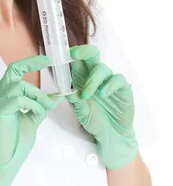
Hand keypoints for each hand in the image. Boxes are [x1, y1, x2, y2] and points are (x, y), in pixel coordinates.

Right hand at [0, 55, 63, 185]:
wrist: (5, 160)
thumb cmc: (15, 142)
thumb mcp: (33, 119)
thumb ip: (42, 107)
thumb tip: (57, 96)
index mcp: (8, 97)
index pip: (15, 70)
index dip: (30, 62)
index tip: (48, 60)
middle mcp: (1, 97)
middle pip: (15, 72)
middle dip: (33, 70)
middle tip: (49, 75)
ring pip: (19, 86)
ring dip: (37, 97)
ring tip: (43, 110)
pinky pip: (17, 99)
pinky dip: (31, 105)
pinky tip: (34, 115)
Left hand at [66, 45, 138, 169]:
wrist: (110, 134)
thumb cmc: (93, 119)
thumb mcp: (80, 111)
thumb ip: (75, 101)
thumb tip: (69, 92)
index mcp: (82, 78)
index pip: (77, 61)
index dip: (71, 54)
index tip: (63, 53)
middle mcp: (96, 76)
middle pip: (92, 55)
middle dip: (83, 51)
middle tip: (74, 55)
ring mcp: (110, 81)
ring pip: (102, 68)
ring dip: (92, 80)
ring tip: (86, 95)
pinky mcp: (123, 88)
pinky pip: (117, 80)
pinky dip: (109, 85)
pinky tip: (103, 94)